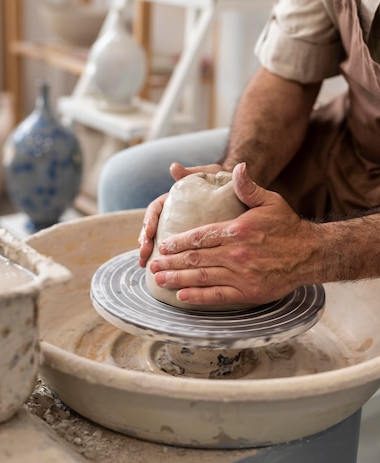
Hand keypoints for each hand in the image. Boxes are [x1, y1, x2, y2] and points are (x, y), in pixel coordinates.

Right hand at [138, 161, 224, 266]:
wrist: (246, 196)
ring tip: (146, 265)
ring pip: (162, 241)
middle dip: (146, 242)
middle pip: (155, 227)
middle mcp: (177, 213)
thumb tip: (173, 167)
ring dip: (152, 253)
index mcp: (178, 198)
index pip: (157, 208)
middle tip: (144, 254)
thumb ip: (195, 172)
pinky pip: (178, 253)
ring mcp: (183, 226)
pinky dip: (171, 263)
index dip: (150, 220)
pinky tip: (165, 273)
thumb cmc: (228, 183)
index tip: (148, 231)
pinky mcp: (194, 241)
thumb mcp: (212, 175)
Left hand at [148, 163, 323, 305]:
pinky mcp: (248, 291)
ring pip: (202, 277)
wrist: (310, 254)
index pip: (200, 236)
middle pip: (195, 258)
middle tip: (152, 264)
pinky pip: (218, 295)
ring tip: (159, 279)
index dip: (178, 241)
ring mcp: (241, 274)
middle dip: (170, 262)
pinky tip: (181, 295)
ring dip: (177, 278)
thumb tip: (238, 166)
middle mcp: (236, 253)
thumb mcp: (270, 200)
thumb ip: (248, 187)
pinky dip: (198, 296)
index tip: (163, 244)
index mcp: (237, 230)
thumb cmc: (287, 226)